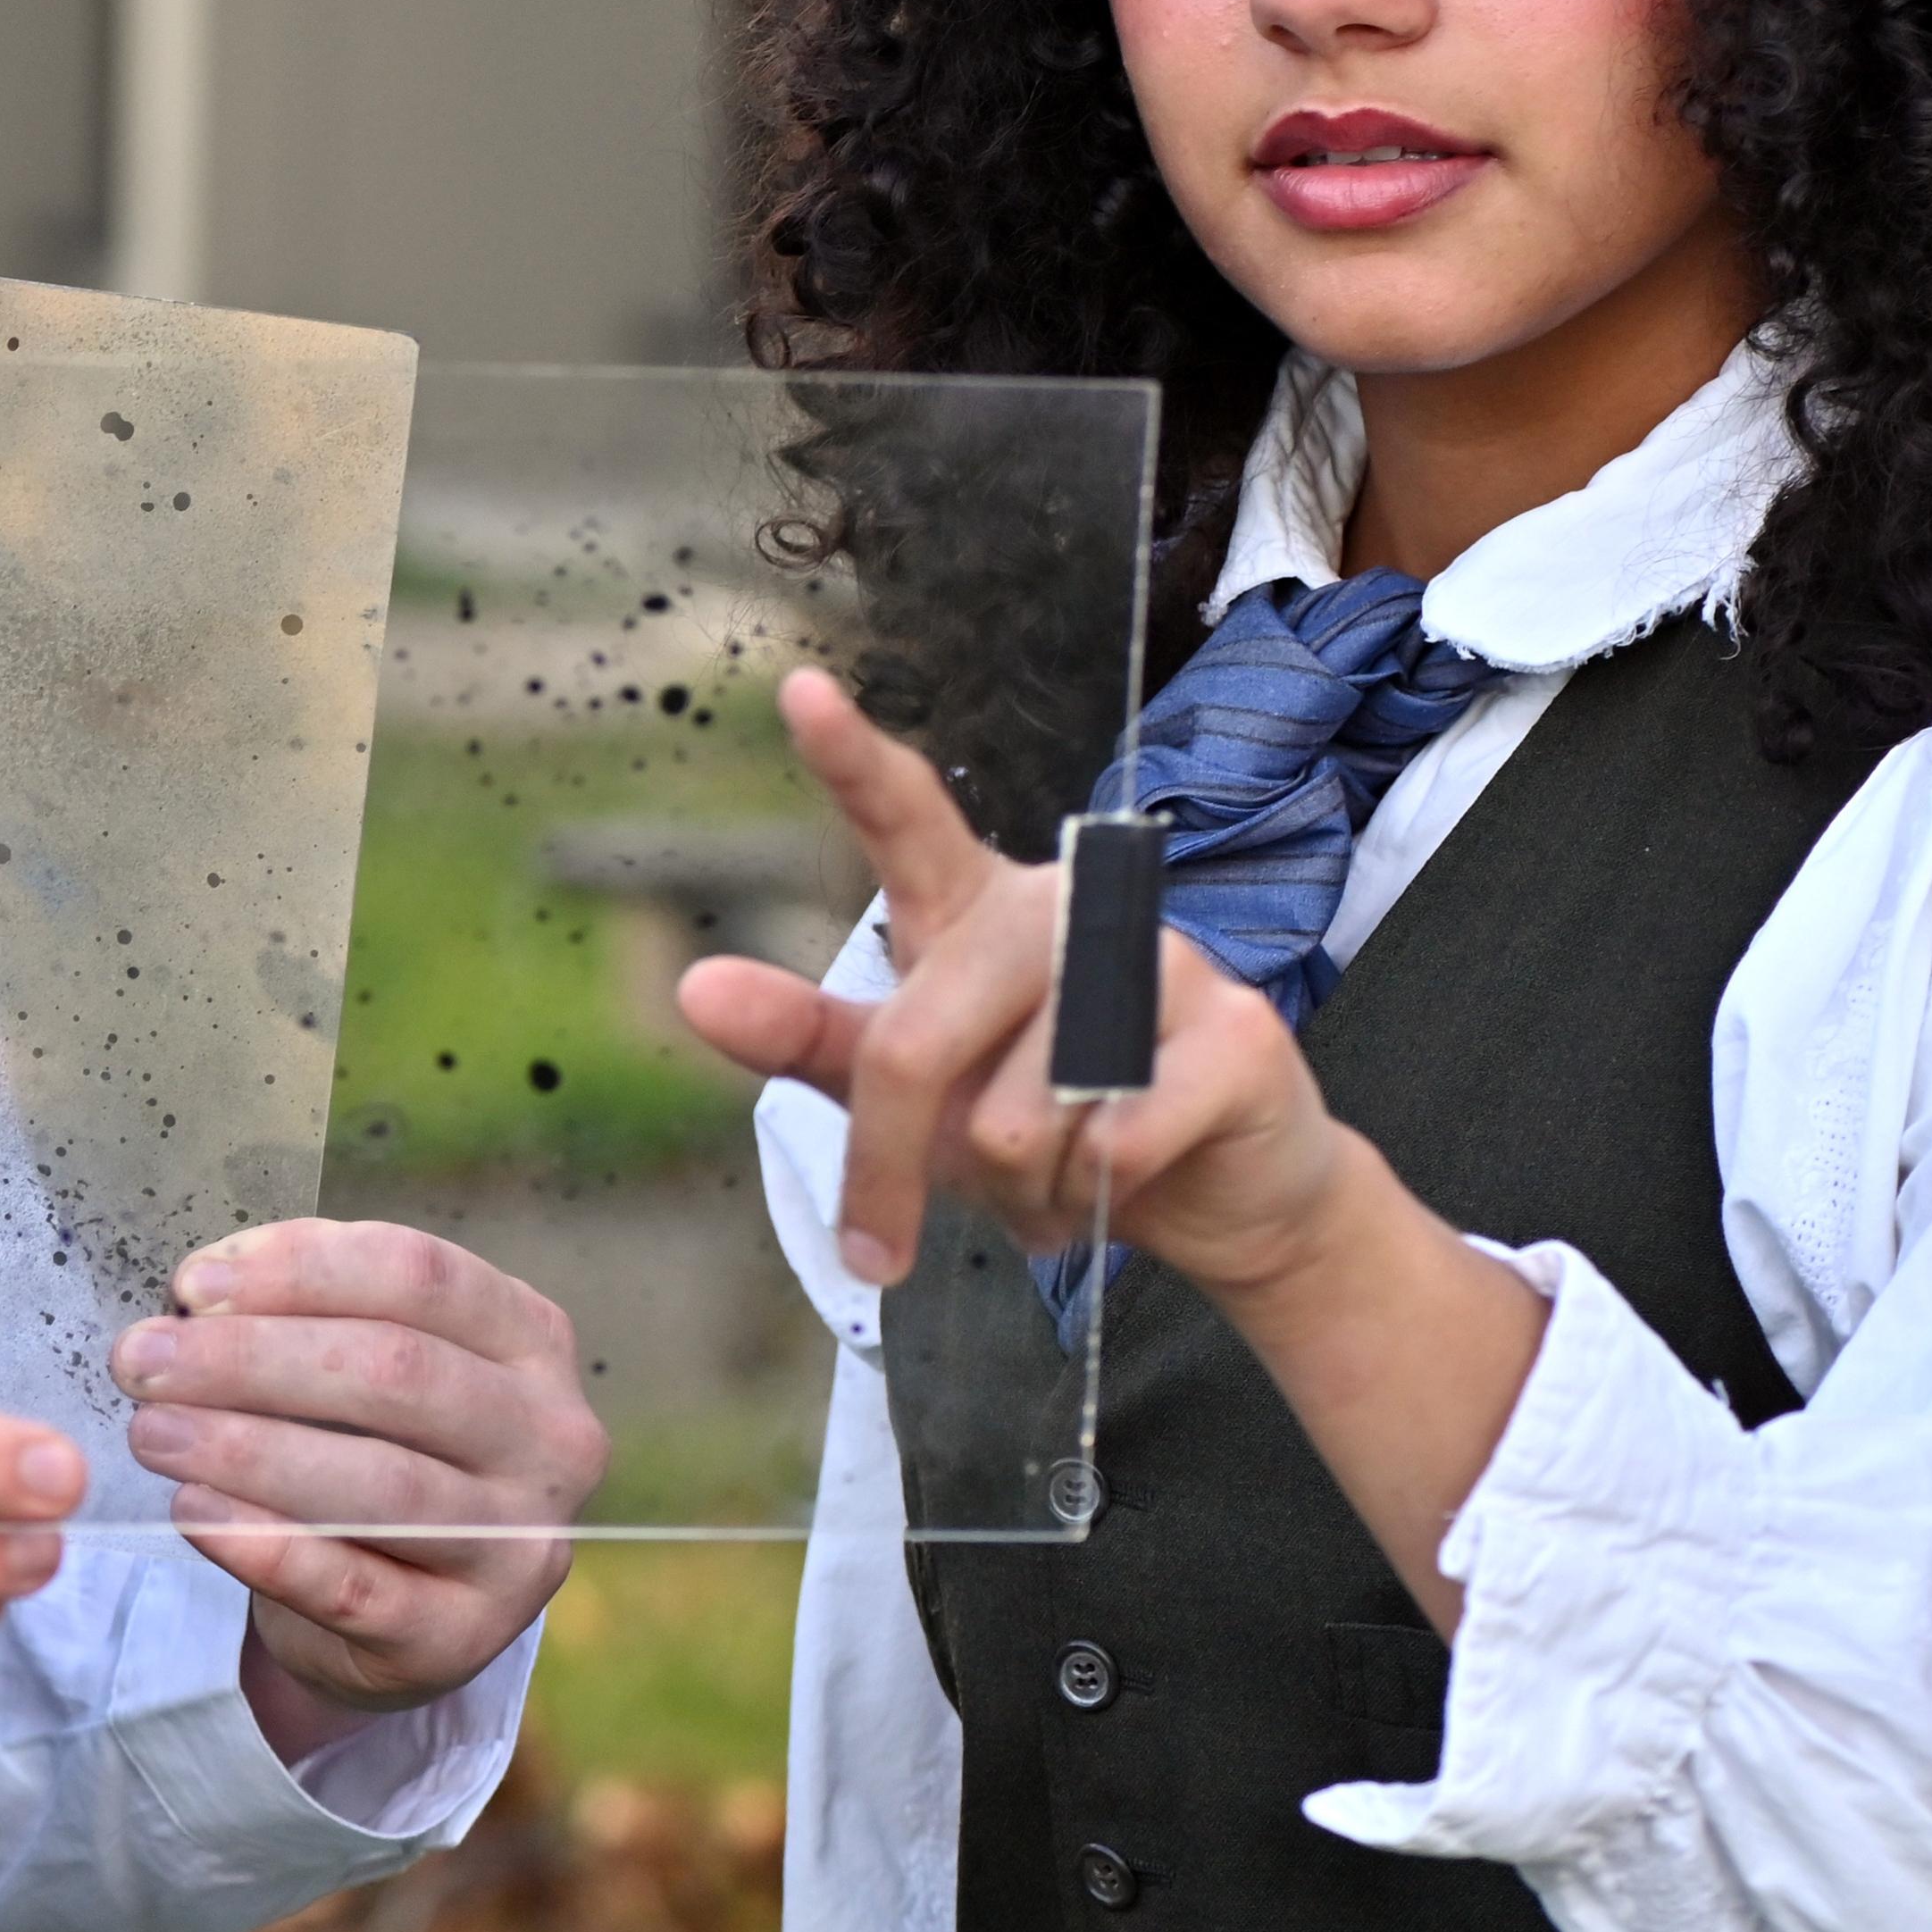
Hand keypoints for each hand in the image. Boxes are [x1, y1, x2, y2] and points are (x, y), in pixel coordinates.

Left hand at [109, 1218, 604, 1760]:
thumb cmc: (377, 1448)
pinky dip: (265, 1547)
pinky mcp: (462, 1639)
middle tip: (143, 1361)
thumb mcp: (368, 1366)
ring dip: (246, 1450)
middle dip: (252, 1359)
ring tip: (152, 1432)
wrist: (406, 1611)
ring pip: (379, 1482)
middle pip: (396, 1372)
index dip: (300, 1269)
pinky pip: (352, 1588)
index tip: (192, 1286)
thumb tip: (199, 1293)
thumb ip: (306, 1315)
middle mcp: (550, 1438)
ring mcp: (517, 1546)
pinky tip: (194, 1513)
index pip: (419, 1274)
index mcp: (531, 1340)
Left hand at [674, 668, 1366, 1294]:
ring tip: (1057, 1177)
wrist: (1212, 1195)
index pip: (903, 817)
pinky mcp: (1236, 1030)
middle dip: (896, 1170)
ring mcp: (1158, 956)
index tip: (798, 690)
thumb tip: (695, 989)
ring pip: (1016, 1119)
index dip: (848, 756)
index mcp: (969, 906)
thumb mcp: (910, 1089)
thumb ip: (806, 1037)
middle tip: (895, 1241)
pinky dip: (1099, 1197)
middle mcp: (1058, 906)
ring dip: (1021, 1190)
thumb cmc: (1039, 1127)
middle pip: (916, 1047)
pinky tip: (1131, 1181)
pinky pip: (1116, 1143)